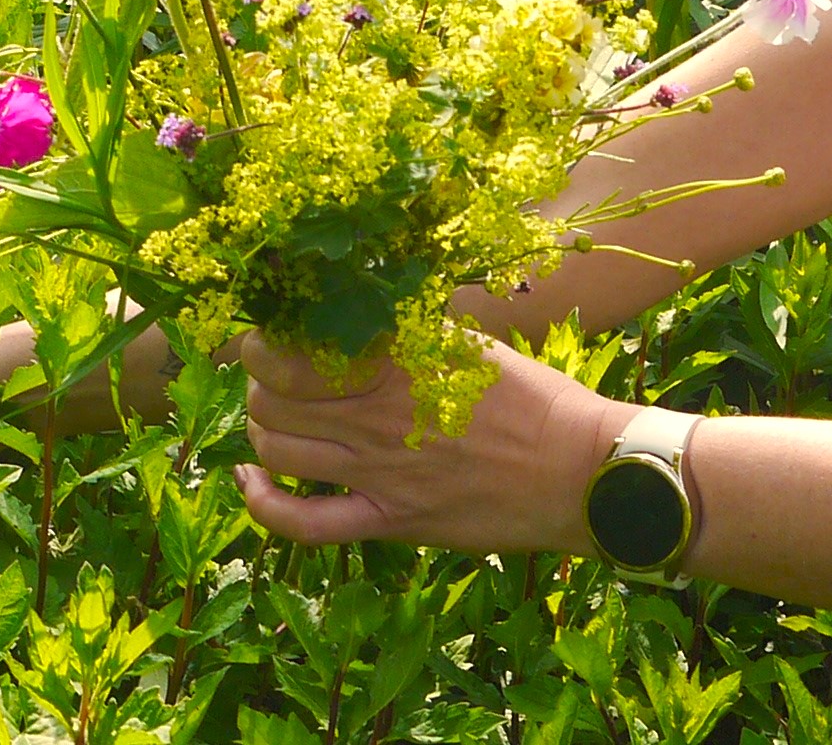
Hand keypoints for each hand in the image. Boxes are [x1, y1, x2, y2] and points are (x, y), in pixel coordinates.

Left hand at [231, 330, 631, 555]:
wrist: (579, 470)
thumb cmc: (535, 399)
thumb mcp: (471, 345)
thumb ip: (411, 330)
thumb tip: (363, 308)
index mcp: (395, 364)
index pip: (289, 354)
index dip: (261, 344)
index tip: (269, 336)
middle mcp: (376, 416)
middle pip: (273, 400)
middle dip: (259, 384)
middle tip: (274, 377)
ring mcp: (378, 473)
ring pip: (278, 452)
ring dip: (262, 432)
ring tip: (276, 418)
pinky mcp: (390, 520)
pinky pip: (304, 523)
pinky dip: (264, 506)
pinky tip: (252, 484)